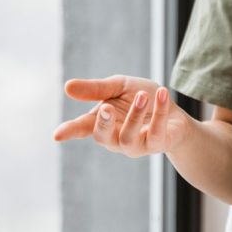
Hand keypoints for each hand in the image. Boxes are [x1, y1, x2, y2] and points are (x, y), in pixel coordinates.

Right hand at [52, 75, 191, 157]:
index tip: (57, 135)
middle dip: (103, 124)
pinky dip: (160, 111)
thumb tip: (67, 87)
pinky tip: (161, 93)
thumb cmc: (142, 99)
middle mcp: (116, 138)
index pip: (83, 127)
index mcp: (103, 122)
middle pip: (103, 137)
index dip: (70, 131)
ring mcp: (136, 145)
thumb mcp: (118, 87)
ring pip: (129, 138)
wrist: (174, 111)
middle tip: (106, 107)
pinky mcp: (158, 145)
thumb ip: (96, 89)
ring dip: (135, 115)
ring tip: (143, 95)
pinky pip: (157, 132)